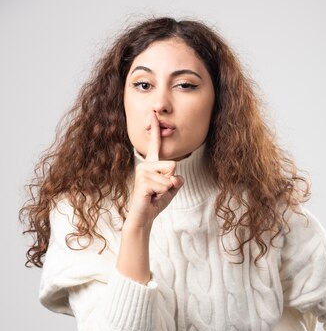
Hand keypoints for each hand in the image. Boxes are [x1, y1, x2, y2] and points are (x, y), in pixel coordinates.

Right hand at [124, 111, 183, 228]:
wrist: (144, 217)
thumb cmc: (156, 201)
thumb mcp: (172, 188)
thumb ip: (177, 179)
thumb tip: (174, 176)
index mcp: (152, 163)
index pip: (155, 144)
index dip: (155, 129)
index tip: (154, 113)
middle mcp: (145, 165)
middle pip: (172, 164)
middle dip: (171, 180)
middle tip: (159, 190)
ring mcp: (142, 173)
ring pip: (170, 176)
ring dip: (166, 189)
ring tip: (155, 194)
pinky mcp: (143, 182)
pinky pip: (165, 185)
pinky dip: (163, 194)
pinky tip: (151, 197)